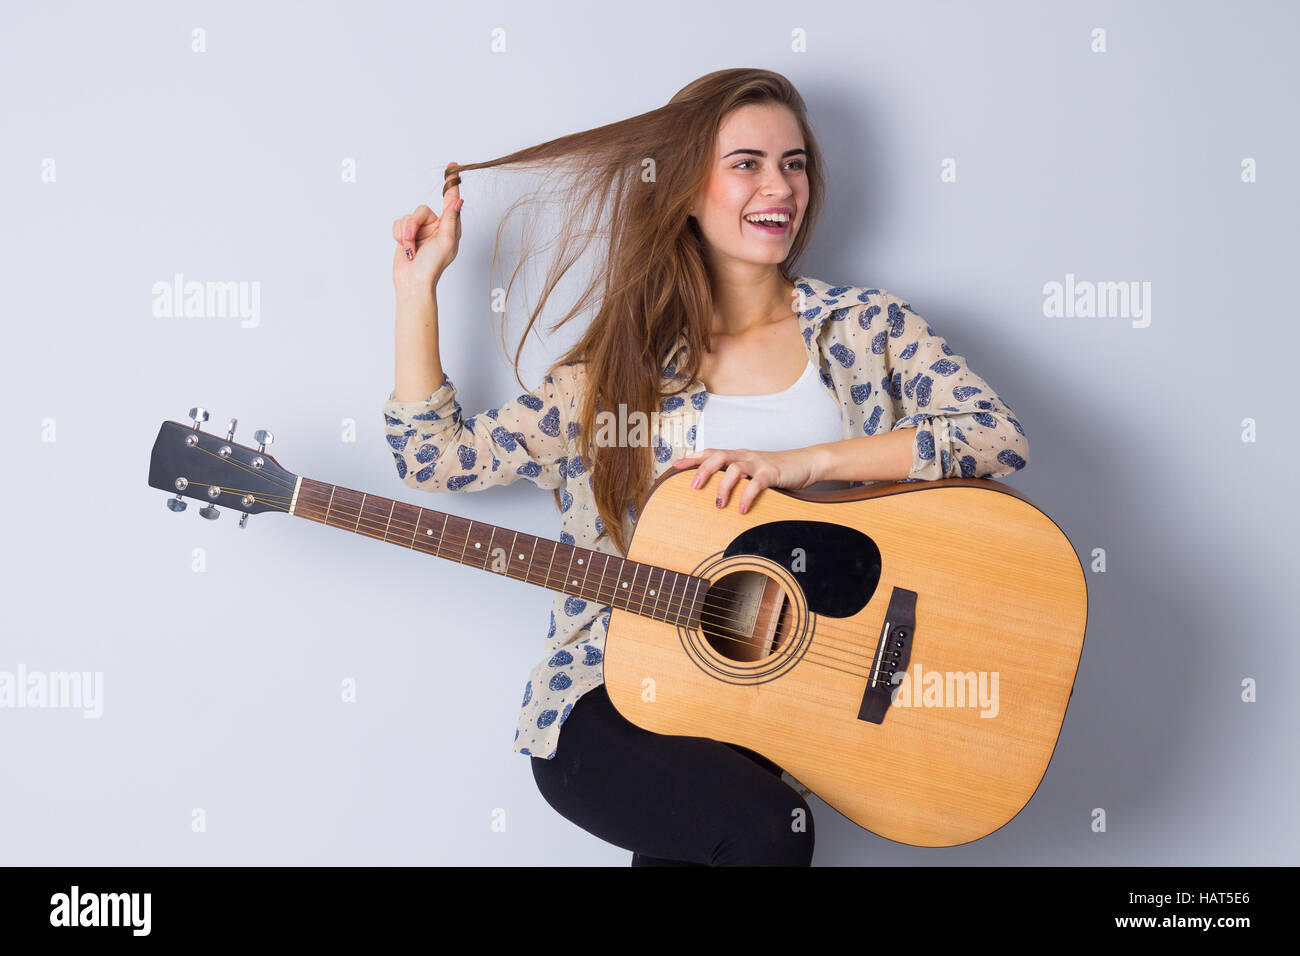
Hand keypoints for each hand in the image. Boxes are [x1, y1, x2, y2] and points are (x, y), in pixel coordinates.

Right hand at [391, 161, 463, 297]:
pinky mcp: (406, 235)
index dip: (451, 184)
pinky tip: (405, 249)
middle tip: (413, 242)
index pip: (450, 201)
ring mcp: (420, 230)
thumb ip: (450, 219)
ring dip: (406, 234)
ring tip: (411, 250)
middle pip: (420, 210)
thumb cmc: (432, 266)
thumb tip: (458, 200)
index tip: (452, 167)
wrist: (412, 282)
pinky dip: (399, 236)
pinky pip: (398, 223)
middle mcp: (435, 226)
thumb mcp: (446, 241)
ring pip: (407, 217)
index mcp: (449, 227)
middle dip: (413, 226)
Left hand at [671, 447, 820, 513]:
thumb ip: (737, 478)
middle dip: (703, 470)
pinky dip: (747, 496)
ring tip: (719, 505)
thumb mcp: (752, 472)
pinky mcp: (772, 473)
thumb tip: (717, 495)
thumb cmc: (776, 470)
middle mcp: (745, 456)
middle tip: (693, 487)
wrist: (806, 462)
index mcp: (738, 456)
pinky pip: (756, 483)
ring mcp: (758, 463)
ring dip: (724, 487)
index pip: (711, 452)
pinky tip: (742, 509)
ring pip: (735, 468)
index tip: (675, 467)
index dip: (692, 458)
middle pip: (718, 456)